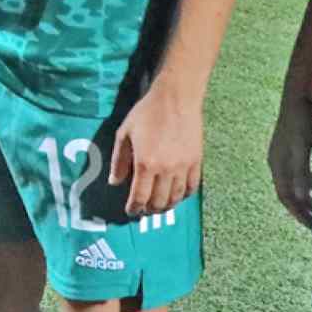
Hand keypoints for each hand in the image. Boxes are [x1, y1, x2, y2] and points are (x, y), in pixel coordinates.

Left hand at [109, 73, 205, 216]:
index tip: (131, 211)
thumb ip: (119, 161)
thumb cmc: (147, 114)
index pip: (140, 197)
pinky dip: (183, 195)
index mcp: (145, 164)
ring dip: (166, 206)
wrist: (176, 99)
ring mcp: (183, 167)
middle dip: (149, 210)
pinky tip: (176, 195)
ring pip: (176, 197)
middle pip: (159, 202)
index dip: (134, 208)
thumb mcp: (124, 134)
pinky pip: (191, 187)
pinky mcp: (196, 162)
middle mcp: (166, 170)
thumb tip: (114, 182)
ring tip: (158, 206)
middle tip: (144, 210)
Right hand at [267, 95, 311, 230]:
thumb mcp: (301, 148)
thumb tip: (300, 197)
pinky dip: (310, 185)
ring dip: (307, 199)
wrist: (298, 96)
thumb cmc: (301, 121)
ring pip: (294, 185)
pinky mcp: (293, 149)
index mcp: (277, 165)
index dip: (299, 214)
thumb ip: (300, 172)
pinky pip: (299, 175)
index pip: (286, 197)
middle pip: (288, 194)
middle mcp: (277, 163)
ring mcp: (283, 156)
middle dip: (303, 211)